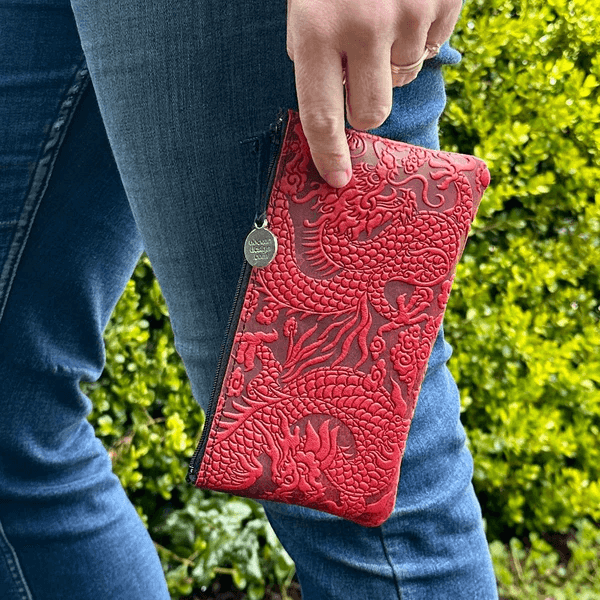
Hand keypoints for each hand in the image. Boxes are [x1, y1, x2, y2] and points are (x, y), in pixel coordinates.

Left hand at [286, 0, 461, 186]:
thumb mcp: (306, 6)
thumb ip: (314, 52)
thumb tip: (333, 102)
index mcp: (317, 30)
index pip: (322, 117)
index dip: (329, 154)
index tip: (337, 178)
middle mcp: (365, 28)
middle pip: (372, 113)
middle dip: (365, 106)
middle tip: (361, 74)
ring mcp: (409, 14)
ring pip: (405, 77)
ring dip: (393, 61)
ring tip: (381, 17)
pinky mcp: (443, 2)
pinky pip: (433, 45)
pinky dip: (420, 34)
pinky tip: (404, 3)